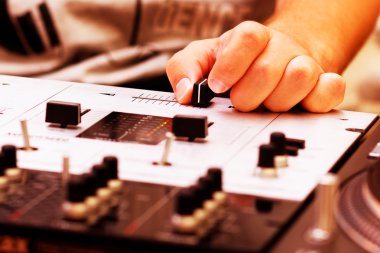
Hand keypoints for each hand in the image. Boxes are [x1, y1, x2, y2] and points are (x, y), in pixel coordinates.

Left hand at [166, 21, 344, 111]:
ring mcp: (304, 64)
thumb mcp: (203, 60)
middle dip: (247, 96)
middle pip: (268, 69)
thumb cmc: (235, 62)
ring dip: (275, 101)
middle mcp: (280, 47)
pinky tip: (296, 106)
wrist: (273, 60)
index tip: (220, 86)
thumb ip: (185, 69)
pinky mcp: (323, 84)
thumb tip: (185, 92)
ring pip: (300, 77)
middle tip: (240, 101)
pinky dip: (314, 101)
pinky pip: (331, 90)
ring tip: (266, 104)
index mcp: (250, 37)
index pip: (248, 37)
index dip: (231, 66)